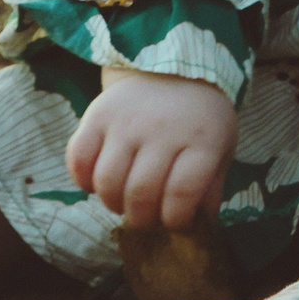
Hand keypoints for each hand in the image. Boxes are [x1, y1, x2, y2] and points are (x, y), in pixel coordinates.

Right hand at [63, 66, 237, 229]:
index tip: (174, 221)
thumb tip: (197, 230)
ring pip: (107, 182)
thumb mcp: (220, 149)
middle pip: (141, 193)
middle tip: (145, 217)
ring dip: (113, 203)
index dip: (174, 220)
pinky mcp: (98, 114)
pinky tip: (98, 182)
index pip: (182, 194)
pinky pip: (78, 158)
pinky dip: (83, 180)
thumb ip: (209, 190)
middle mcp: (163, 128)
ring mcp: (128, 120)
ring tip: (124, 200)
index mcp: (203, 139)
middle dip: (141, 219)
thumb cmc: (200, 120)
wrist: (174, 69)